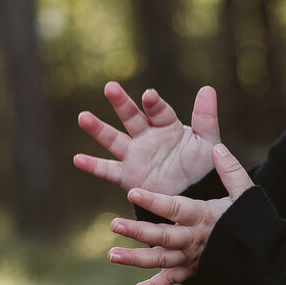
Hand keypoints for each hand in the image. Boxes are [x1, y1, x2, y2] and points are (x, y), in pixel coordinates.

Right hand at [74, 82, 220, 198]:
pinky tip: (77, 159)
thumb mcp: (208, 142)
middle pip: (132, 117)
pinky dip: (93, 165)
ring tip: (83, 117)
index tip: (149, 95)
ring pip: (114, 139)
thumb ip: (206, 117)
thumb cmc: (203, 168)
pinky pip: (108, 170)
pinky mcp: (128, 176)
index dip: (153, 103)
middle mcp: (148, 137)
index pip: (158, 111)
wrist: (195, 196)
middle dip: (121, 103)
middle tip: (110, 87)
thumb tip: (208, 88)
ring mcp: (135, 156)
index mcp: (167, 126)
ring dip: (98, 129)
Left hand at [107, 145, 254, 284]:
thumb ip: (230, 170)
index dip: (154, 201)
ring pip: (160, 260)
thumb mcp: (245, 193)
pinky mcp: (191, 271)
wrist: (262, 257)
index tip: (132, 192)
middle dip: (137, 231)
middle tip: (114, 224)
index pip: (175, 208)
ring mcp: (190, 257)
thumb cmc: (251, 220)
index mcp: (203, 217)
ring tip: (111, 255)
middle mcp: (193, 239)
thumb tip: (216, 147)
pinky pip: (172, 280)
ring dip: (136, 259)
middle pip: (162, 237)